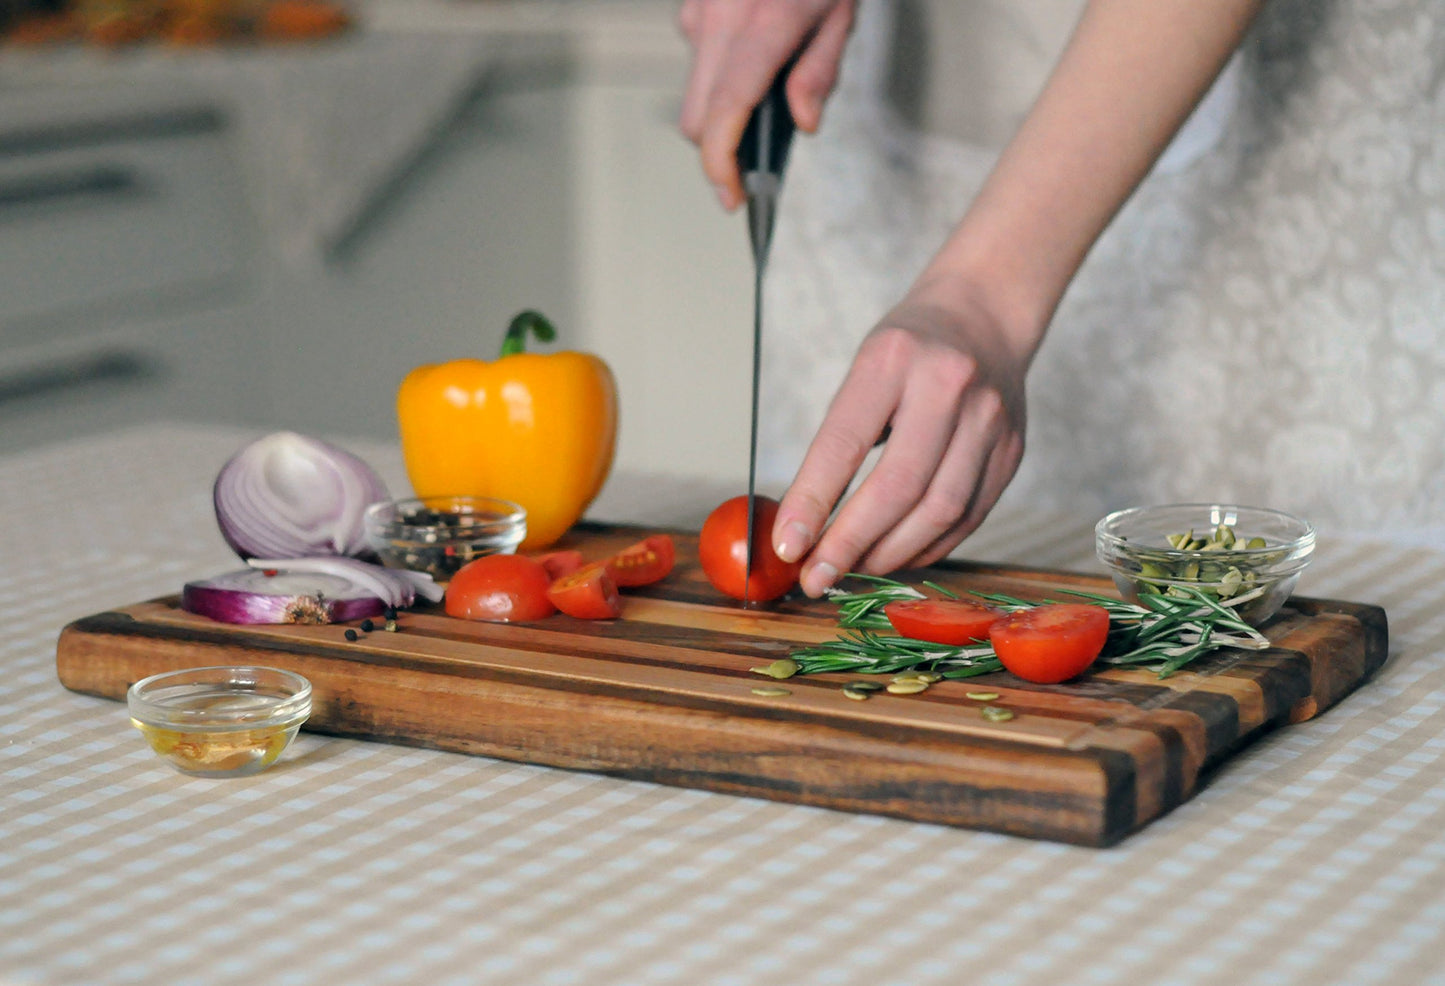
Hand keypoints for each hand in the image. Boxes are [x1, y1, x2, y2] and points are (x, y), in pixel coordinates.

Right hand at [677, 0, 855, 209]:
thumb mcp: (841, 15)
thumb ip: (820, 72)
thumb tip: (802, 124)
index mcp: (762, 27)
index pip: (726, 113)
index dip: (721, 165)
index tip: (733, 196)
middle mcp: (719, 21)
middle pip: (697, 116)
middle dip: (718, 151)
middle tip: (750, 170)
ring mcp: (699, 12)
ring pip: (696, 90)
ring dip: (723, 110)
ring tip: (767, 99)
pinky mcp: (693, 6)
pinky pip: (700, 57)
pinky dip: (722, 74)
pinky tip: (755, 59)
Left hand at [770, 276, 1030, 596]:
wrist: (984, 316)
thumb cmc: (907, 351)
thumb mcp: (863, 370)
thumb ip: (837, 441)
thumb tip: (804, 526)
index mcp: (893, 359)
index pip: (845, 443)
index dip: (812, 502)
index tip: (788, 547)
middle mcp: (949, 386)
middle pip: (899, 486)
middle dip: (851, 543)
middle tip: (816, 578)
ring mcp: (990, 420)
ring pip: (939, 510)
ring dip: (890, 554)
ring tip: (853, 571)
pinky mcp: (1012, 451)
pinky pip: (968, 517)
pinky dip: (928, 547)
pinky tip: (897, 556)